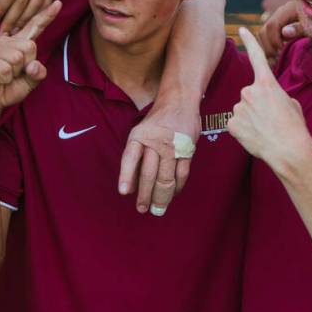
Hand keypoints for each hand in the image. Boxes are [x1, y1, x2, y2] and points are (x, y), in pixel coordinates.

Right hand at [0, 0, 61, 117]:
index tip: (58, 3)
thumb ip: (38, 73)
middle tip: (15, 74)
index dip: (46, 16)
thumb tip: (34, 65)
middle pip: (29, 46)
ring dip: (15, 74)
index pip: (35, 27)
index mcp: (20, 43)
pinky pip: (6, 69)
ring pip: (18, 58)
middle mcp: (7, 41)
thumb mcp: (31, 82)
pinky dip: (6, 79)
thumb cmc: (10, 88)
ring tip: (5, 76)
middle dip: (26, 65)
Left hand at [118, 101, 201, 215]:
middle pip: (150, 173)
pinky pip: (182, 174)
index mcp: (139, 136)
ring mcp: (173, 147)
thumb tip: (132, 185)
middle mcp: (155, 141)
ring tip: (158, 209)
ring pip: (167, 177)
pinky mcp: (187, 150)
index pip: (131, 157)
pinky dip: (178, 187)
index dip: (127, 176)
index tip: (124, 192)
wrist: (179, 101)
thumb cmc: (156, 120)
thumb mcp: (141, 132)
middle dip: (146, 195)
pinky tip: (173, 195)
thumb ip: (136, 156)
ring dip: (162, 197)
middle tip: (143, 209)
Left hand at [228, 27, 311, 167]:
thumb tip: (267, 101)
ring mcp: (238, 107)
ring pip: (242, 110)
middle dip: (257, 105)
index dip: (249, 41)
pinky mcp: (231, 123)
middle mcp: (249, 91)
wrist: (288, 150)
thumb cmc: (294, 127)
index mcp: (267, 83)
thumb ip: (276, 96)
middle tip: (271, 120)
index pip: (257, 56)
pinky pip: (236, 124)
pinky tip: (255, 136)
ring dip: (251, 118)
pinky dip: (244, 130)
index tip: (241, 29)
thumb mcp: (291, 104)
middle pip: (249, 94)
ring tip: (265, 130)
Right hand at [257, 0, 302, 62]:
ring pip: (263, 35)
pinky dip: (268, 47)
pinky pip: (266, 38)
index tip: (281, 52)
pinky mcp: (278, 28)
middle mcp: (280, 13)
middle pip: (264, 30)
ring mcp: (278, 20)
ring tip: (275, 60)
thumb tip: (284, 32)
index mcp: (287, 10)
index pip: (272, 25)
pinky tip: (276, 57)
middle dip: (268, 46)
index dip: (274, 40)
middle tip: (276, 59)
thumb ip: (299, 28)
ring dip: (266, 48)